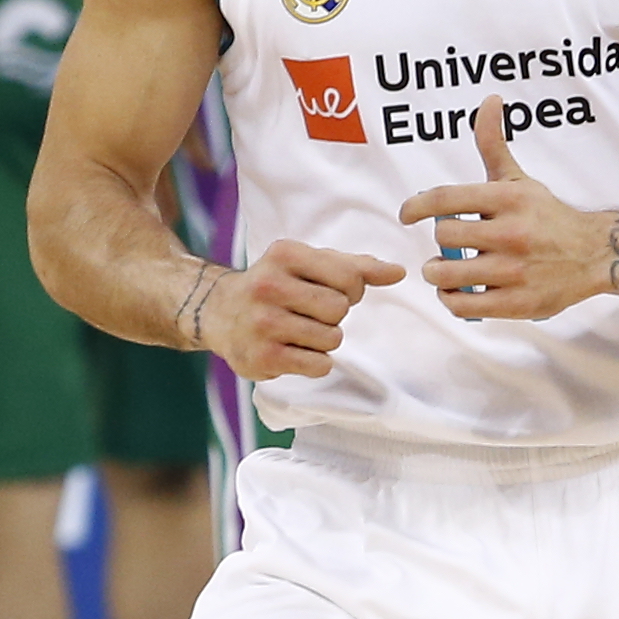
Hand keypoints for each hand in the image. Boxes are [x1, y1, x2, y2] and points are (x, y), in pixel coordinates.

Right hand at [184, 234, 405, 382]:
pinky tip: (293, 350)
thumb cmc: (277, 284)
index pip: (350, 276)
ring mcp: (263, 322)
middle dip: (334, 315)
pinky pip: (319, 364)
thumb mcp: (310, 264)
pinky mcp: (263, 357)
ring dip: (324, 340)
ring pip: (332, 338)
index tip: (331, 291)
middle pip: (340, 309)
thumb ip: (355, 266)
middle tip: (310, 313)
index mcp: (285, 254)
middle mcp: (269, 285)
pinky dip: (315, 361)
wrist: (220, 313)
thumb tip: (398, 272)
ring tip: (299, 331)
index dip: (351, 289)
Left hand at [399, 99, 618, 321]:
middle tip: (452, 244)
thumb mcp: (519, 180)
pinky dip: (452, 298)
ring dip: (439, 273)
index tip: (406, 215)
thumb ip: (493, 144)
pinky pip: (462, 305)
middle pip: (443, 236)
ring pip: (446, 273)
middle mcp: (512, 233)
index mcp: (508, 199)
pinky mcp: (517, 303)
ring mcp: (515, 271)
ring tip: (448, 269)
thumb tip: (489, 100)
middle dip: (441, 240)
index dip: (416, 207)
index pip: (445, 199)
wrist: (594, 255)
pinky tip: (460, 290)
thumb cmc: (547, 217)